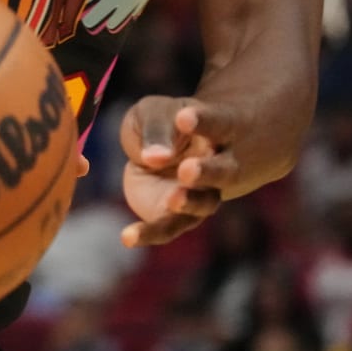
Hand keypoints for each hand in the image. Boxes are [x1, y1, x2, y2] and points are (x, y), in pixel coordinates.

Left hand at [118, 97, 240, 246]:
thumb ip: (154, 129)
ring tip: (172, 201)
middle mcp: (221, 164)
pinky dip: (150, 233)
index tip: (184, 117)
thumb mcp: (153, 113)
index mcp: (220, 128)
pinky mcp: (181, 215)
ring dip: (188, 203)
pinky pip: (170, 227)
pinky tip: (128, 237)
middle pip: (223, 171)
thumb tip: (154, 157)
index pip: (217, 122)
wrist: (172, 148)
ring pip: (204, 203)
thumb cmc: (166, 123)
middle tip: (187, 170)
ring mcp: (205, 193)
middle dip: (207, 172)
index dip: (202, 121)